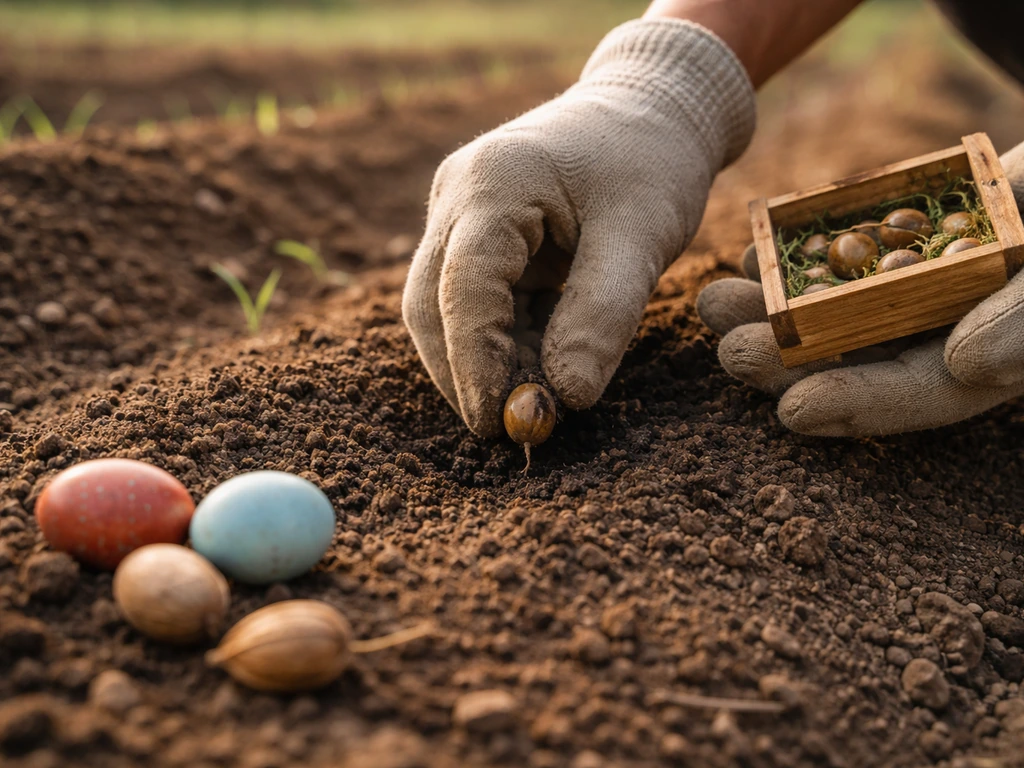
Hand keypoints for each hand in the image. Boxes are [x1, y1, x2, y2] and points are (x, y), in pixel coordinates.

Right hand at [403, 19, 754, 435]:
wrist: (650, 111)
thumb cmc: (651, 164)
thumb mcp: (642, 237)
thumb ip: (603, 316)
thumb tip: (567, 399)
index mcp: (494, 182)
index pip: (462, 288)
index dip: (474, 363)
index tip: (499, 424)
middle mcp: (458, 195)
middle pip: (431, 302)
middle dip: (465, 373)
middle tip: (510, 429)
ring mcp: (458, 212)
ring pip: (443, 307)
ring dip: (482, 363)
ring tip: (534, 401)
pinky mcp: (476, 234)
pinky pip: (472, 301)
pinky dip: (499, 342)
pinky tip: (536, 367)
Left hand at [697, 141, 1023, 436]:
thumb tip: (966, 366)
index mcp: (994, 356)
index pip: (921, 393)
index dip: (859, 406)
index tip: (793, 412)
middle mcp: (949, 329)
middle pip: (860, 358)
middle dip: (790, 361)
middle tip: (728, 353)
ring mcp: (918, 287)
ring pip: (834, 311)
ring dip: (772, 311)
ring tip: (715, 302)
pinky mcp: (896, 245)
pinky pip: (839, 256)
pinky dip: (796, 257)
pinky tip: (750, 256)